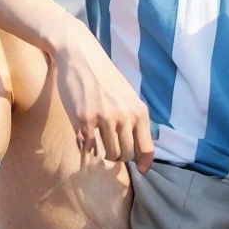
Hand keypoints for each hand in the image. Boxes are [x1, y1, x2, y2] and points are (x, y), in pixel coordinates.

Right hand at [50, 20, 155, 172]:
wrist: (82, 58)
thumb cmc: (105, 79)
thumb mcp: (128, 97)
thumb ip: (134, 119)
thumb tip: (138, 150)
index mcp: (139, 111)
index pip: (147, 147)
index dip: (144, 163)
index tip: (141, 170)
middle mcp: (125, 116)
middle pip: (127, 154)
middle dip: (120, 156)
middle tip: (112, 149)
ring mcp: (105, 119)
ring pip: (109, 154)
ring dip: (104, 153)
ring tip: (99, 143)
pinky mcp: (84, 119)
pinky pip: (89, 146)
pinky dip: (88, 146)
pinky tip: (85, 137)